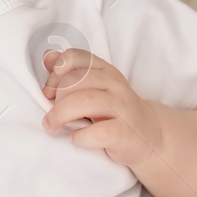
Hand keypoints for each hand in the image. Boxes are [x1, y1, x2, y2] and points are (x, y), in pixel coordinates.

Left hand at [41, 48, 164, 169]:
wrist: (148, 135)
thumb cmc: (113, 111)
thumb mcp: (93, 88)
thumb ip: (70, 73)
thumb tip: (48, 57)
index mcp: (105, 70)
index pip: (74, 57)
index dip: (55, 73)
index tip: (48, 92)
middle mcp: (115, 84)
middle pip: (74, 80)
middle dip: (56, 98)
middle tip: (50, 115)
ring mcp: (122, 107)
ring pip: (84, 101)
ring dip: (60, 115)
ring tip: (53, 126)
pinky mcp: (125, 132)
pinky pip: (99, 131)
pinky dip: (81, 136)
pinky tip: (75, 139)